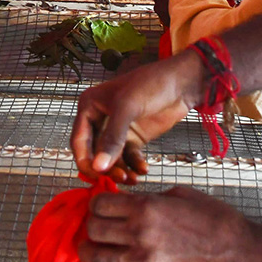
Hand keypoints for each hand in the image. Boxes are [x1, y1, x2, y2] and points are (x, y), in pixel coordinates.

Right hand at [71, 55, 201, 181]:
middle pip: (94, 152)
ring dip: (121, 170)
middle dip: (106, 167)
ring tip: (132, 178)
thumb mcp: (127, 108)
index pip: (79, 140)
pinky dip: (134, 166)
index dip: (86, 160)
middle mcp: (100, 118)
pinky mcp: (134, 137)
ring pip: (112, 158)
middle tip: (119, 178)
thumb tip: (98, 166)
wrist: (181, 83)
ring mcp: (118, 129)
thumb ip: (112, 138)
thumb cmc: (151, 83)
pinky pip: (129, 157)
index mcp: (89, 106)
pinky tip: (143, 169)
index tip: (98, 175)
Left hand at [78, 185, 252, 261]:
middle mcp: (140, 235)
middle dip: (92, 225)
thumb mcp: (178, 194)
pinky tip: (121, 260)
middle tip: (95, 225)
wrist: (238, 253)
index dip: (96, 203)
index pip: (100, 205)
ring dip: (91, 250)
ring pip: (99, 258)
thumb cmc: (212, 218)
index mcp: (146, 208)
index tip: (99, 206)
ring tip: (90, 248)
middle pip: (94, 230)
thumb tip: (126, 201)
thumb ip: (148, 198)